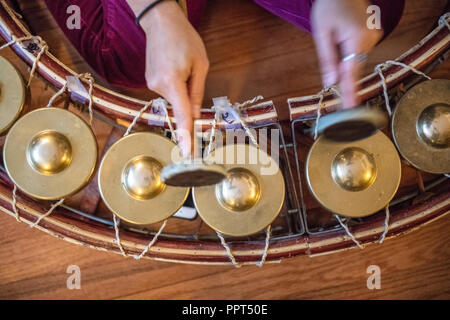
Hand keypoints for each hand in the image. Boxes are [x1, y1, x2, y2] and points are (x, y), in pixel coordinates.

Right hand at [128, 1, 208, 156]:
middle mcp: (157, 86)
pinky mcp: (149, 82)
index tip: (188, 152)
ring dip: (182, 89)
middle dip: (189, 97)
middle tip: (191, 72)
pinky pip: (167, 91)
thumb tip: (194, 115)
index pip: (181, 115)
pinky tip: (175, 68)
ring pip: (174, 99)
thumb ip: (197, 92)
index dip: (186, 136)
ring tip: (181, 65)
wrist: (161, 21)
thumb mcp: (200, 65)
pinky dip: (175, 85)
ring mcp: (151, 84)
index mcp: (172, 81)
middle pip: (179, 105)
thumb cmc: (184, 39)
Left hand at [311, 0, 382, 107]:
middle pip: (354, 67)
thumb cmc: (329, 6)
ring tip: (335, 39)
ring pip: (356, 61)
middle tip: (334, 82)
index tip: (350, 109)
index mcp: (357, 38)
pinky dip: (349, 55)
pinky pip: (359, 53)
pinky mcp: (373, 36)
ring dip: (344, 62)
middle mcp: (370, 39)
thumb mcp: (322, 33)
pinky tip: (342, 40)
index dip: (350, 93)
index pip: (352, 72)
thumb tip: (330, 83)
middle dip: (343, 76)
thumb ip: (327, 60)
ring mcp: (374, 37)